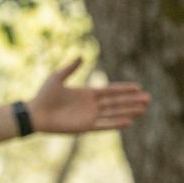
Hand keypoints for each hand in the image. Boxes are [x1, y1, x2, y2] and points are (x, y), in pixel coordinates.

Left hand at [28, 58, 148, 135]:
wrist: (35, 114)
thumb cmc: (44, 96)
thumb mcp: (57, 77)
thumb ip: (71, 67)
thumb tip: (81, 55)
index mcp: (87, 93)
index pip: (111, 91)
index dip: (124, 89)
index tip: (138, 87)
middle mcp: (91, 105)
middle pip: (117, 102)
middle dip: (132, 100)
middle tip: (148, 99)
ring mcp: (89, 116)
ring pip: (114, 113)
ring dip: (129, 111)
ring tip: (144, 109)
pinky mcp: (84, 127)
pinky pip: (104, 125)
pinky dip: (116, 123)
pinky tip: (129, 122)